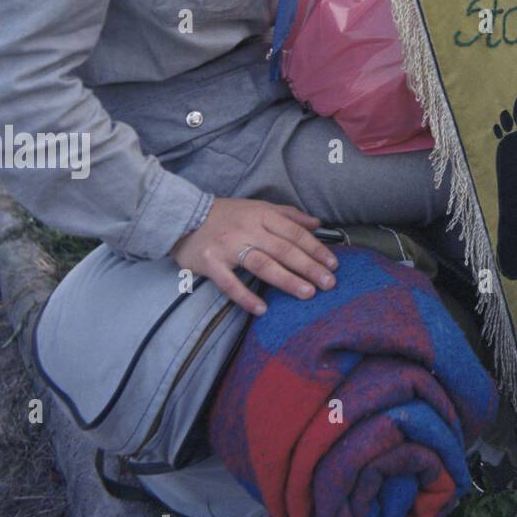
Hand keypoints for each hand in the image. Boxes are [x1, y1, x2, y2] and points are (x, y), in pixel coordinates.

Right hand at [172, 197, 338, 316]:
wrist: (183, 215)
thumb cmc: (227, 214)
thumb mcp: (259, 207)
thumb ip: (289, 216)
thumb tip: (317, 224)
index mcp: (262, 215)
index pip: (295, 233)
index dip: (316, 248)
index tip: (333, 264)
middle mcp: (248, 229)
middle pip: (283, 250)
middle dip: (309, 267)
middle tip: (328, 283)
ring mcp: (228, 247)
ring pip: (262, 264)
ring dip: (287, 280)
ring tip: (307, 293)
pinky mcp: (210, 263)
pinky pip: (230, 283)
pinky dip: (246, 297)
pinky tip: (262, 309)